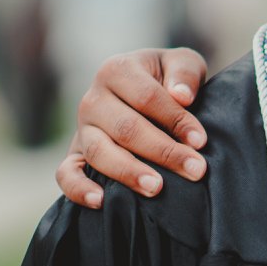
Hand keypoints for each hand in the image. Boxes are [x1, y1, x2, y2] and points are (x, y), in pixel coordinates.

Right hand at [54, 47, 209, 208]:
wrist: (146, 92)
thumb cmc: (168, 79)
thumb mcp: (182, 63)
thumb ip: (185, 72)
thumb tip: (181, 96)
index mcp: (117, 70)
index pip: (147, 97)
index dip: (175, 119)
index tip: (200, 141)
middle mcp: (93, 99)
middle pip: (126, 128)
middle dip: (163, 151)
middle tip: (194, 169)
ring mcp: (81, 129)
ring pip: (99, 152)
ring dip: (128, 172)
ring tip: (156, 188)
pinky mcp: (75, 154)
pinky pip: (66, 174)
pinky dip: (79, 188)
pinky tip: (101, 201)